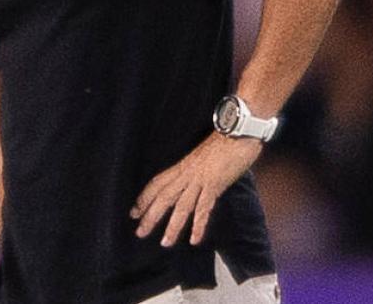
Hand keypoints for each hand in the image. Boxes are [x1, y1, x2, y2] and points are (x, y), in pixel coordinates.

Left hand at [130, 132, 262, 246]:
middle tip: (139, 232)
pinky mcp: (215, 184)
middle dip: (150, 216)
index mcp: (182, 165)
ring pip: (181, 206)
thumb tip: (193, 180)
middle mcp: (187, 173)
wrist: (238, 130)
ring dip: (172, 226)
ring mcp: (200, 179)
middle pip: (163, 197)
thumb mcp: (203, 155)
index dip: (144, 198)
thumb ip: (196, 168)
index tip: (134, 212)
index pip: (157, 183)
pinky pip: (204, 208)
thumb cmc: (224, 140)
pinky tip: (194, 239)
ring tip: (164, 243)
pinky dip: (199, 225)